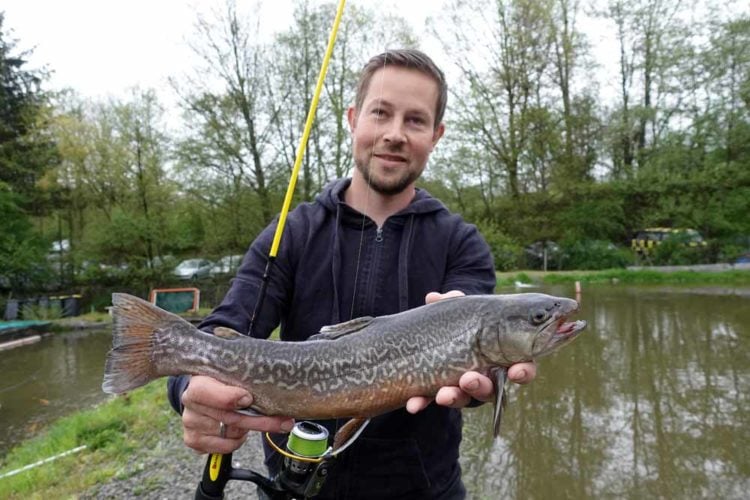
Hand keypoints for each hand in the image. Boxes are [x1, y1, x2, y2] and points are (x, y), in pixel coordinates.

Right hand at [180, 375, 294, 453]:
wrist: (207, 389)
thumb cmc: (224, 378)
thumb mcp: (234, 369)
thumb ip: (247, 371)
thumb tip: (273, 372)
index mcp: (199, 379)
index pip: (204, 391)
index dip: (227, 397)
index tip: (248, 398)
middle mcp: (190, 401)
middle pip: (227, 417)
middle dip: (259, 420)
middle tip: (283, 422)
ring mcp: (191, 422)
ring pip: (229, 434)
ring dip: (247, 430)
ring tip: (252, 419)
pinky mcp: (194, 440)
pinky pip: (223, 447)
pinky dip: (236, 441)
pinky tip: (238, 430)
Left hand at [405, 291, 536, 413]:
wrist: (437, 332)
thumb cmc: (464, 320)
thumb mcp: (460, 310)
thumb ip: (452, 302)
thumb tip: (433, 297)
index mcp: (503, 357)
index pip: (521, 368)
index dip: (522, 372)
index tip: (516, 372)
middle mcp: (487, 377)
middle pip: (491, 389)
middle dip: (480, 386)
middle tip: (469, 379)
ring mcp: (464, 388)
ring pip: (464, 398)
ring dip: (454, 397)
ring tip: (444, 394)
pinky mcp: (442, 391)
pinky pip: (432, 401)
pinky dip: (422, 402)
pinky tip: (413, 404)